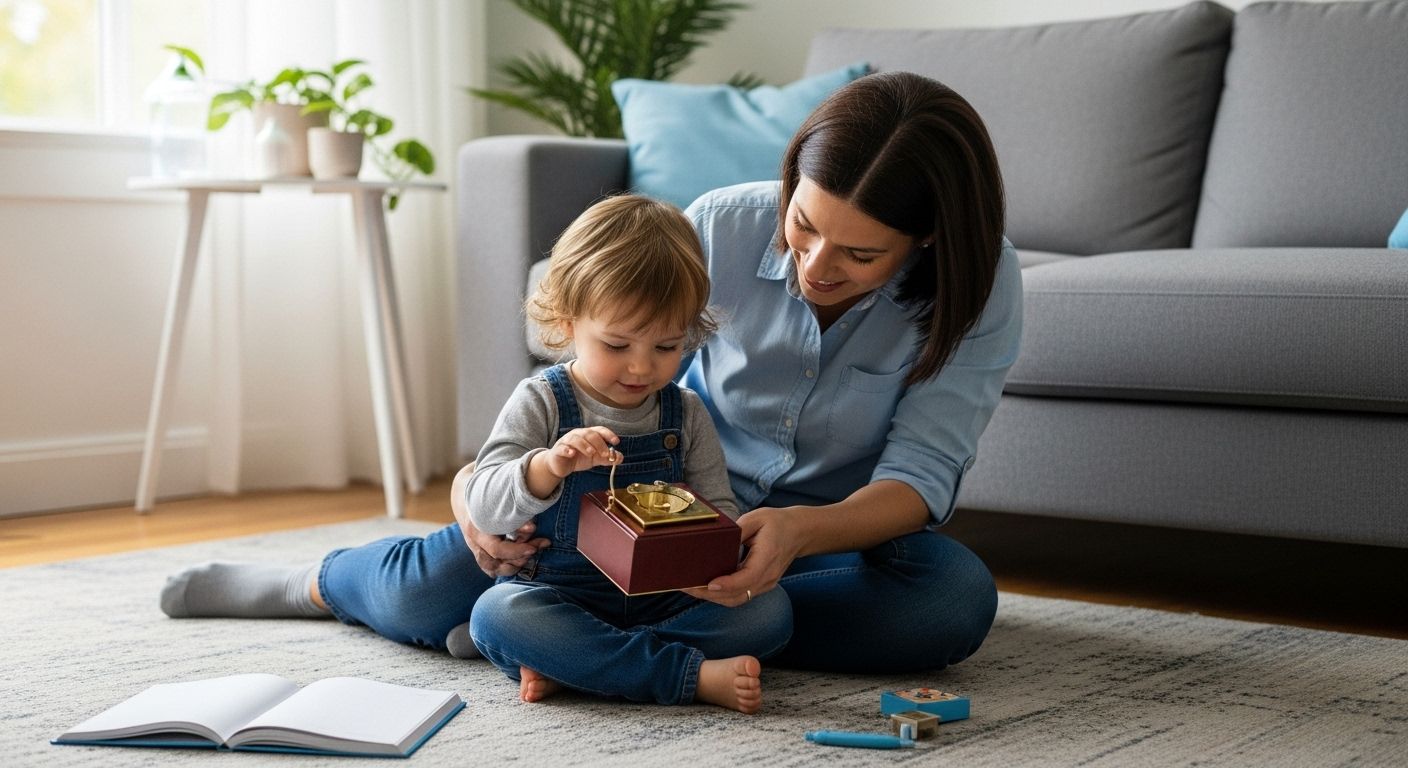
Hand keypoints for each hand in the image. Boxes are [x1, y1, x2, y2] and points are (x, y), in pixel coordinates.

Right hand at [450, 462, 547, 577]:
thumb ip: (509, 485)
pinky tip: (521, 561)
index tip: (535, 536)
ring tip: (533, 553)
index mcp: (476, 526)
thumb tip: (536, 474)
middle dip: (520, 556)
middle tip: (539, 545)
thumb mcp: (492, 484)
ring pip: (494, 567)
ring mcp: (476, 548)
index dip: (518, 548)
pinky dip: (506, 567)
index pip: (497, 549)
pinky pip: (491, 567)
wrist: (462, 493)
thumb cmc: (482, 486)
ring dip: (515, 564)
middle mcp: (475, 541)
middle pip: (497, 561)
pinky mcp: (479, 551)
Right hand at [542, 426, 619, 478]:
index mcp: (588, 435)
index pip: (599, 430)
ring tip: (591, 453)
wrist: (559, 466)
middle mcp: (578, 435)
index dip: (608, 434)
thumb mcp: (595, 459)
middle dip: (599, 443)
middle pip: (589, 434)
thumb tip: (620, 458)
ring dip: (584, 445)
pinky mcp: (558, 450)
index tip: (616, 442)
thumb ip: (607, 458)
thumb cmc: (578, 458)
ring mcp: (567, 441)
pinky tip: (572, 453)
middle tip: (605, 454)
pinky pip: (562, 448)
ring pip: (576, 438)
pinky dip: (567, 449)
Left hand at [682, 506, 803, 606]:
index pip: (748, 577)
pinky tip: (705, 587)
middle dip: (710, 594)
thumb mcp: (757, 517)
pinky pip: (739, 596)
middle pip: (738, 595)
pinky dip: (721, 595)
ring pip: (737, 599)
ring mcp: (765, 584)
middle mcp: (768, 576)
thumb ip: (737, 529)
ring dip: (713, 598)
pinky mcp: (760, 585)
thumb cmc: (778, 523)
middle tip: (686, 585)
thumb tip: (717, 540)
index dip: (727, 584)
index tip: (709, 583)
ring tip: (690, 588)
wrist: (800, 533)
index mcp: (768, 557)